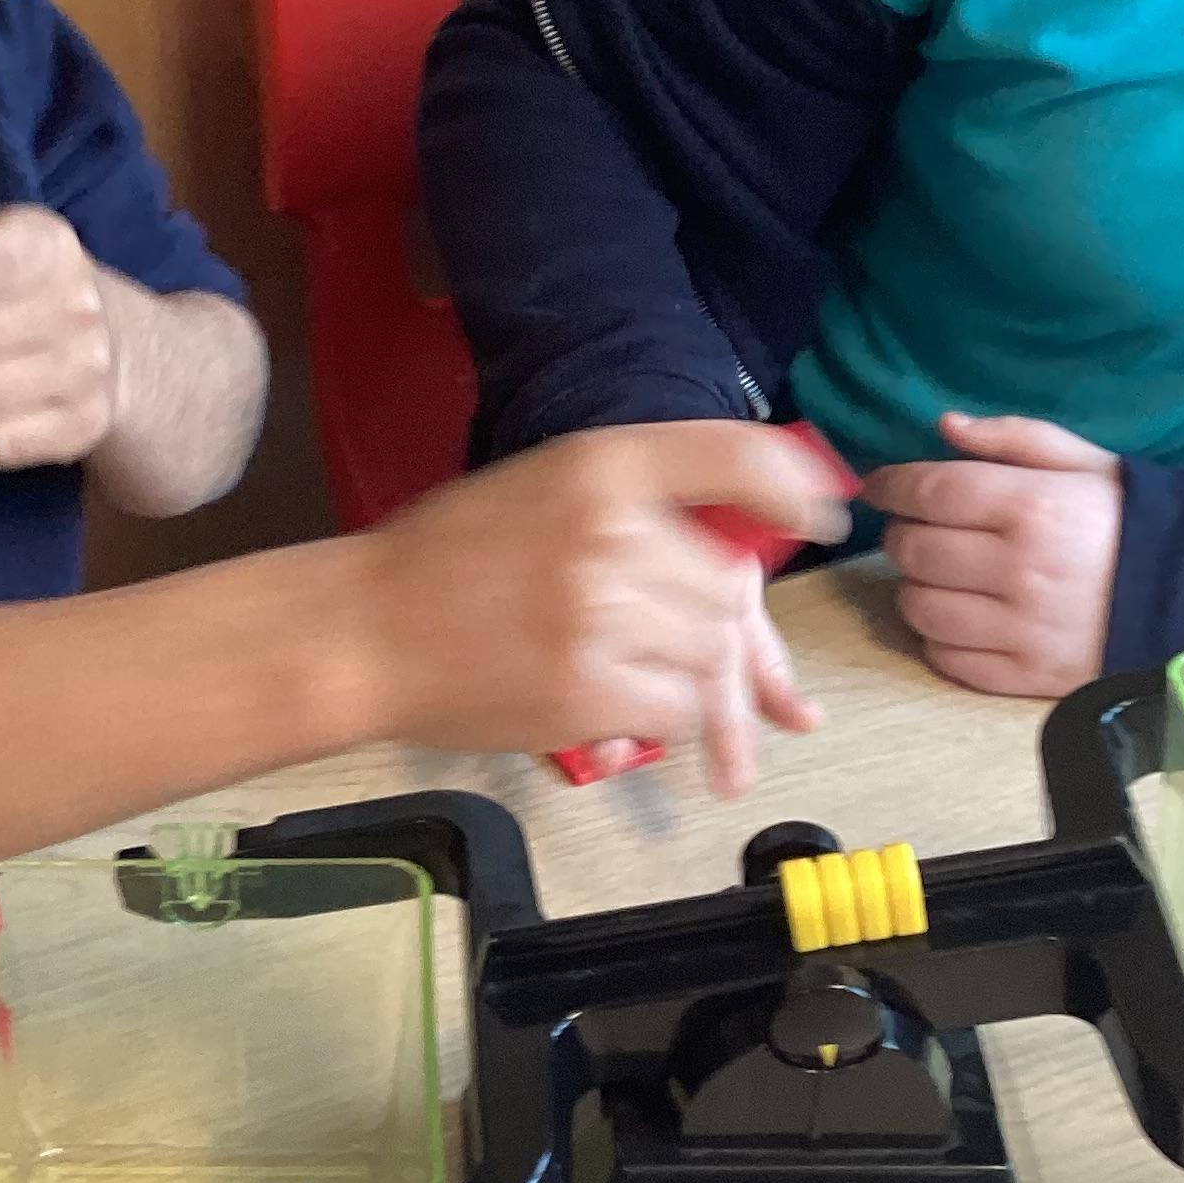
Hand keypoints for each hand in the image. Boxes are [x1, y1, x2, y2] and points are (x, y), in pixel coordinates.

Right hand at [365, 423, 852, 791]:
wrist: (363, 632)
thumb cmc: (449, 563)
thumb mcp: (541, 490)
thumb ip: (637, 511)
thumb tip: (751, 583)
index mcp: (596, 465)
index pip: (728, 456)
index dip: (788, 483)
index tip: (820, 515)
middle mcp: (607, 530)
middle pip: (732, 589)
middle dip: (744, 642)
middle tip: (764, 691)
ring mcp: (598, 610)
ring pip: (713, 655)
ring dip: (712, 692)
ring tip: (707, 725)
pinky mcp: (587, 687)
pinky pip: (680, 710)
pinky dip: (673, 726)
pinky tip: (634, 723)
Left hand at [862, 413, 1121, 699]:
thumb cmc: (1133, 521)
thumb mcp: (1085, 462)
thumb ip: (1012, 440)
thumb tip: (945, 426)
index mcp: (1033, 507)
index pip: (929, 493)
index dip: (892, 486)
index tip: (882, 486)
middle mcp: (1019, 570)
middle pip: (913, 552)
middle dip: (903, 534)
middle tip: (919, 528)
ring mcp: (1021, 629)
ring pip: (919, 609)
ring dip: (917, 587)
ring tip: (941, 574)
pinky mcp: (1026, 676)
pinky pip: (947, 659)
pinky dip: (940, 638)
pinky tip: (962, 617)